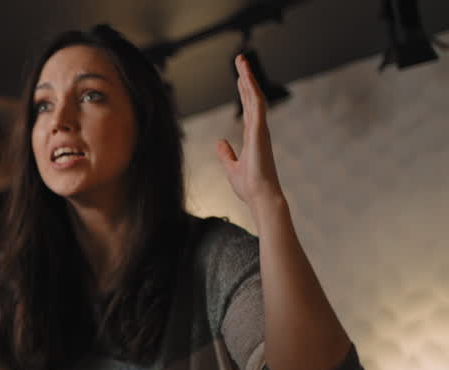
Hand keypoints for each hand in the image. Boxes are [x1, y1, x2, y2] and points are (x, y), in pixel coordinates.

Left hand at [216, 54, 285, 210]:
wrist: (260, 197)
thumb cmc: (250, 186)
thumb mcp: (231, 167)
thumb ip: (226, 154)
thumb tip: (220, 142)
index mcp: (252, 136)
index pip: (248, 108)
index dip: (244, 91)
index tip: (239, 77)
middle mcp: (258, 129)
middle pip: (253, 98)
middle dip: (246, 78)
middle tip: (240, 60)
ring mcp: (260, 130)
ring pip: (255, 98)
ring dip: (248, 79)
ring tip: (242, 62)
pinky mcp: (260, 133)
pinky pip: (257, 107)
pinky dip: (252, 92)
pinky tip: (246, 79)